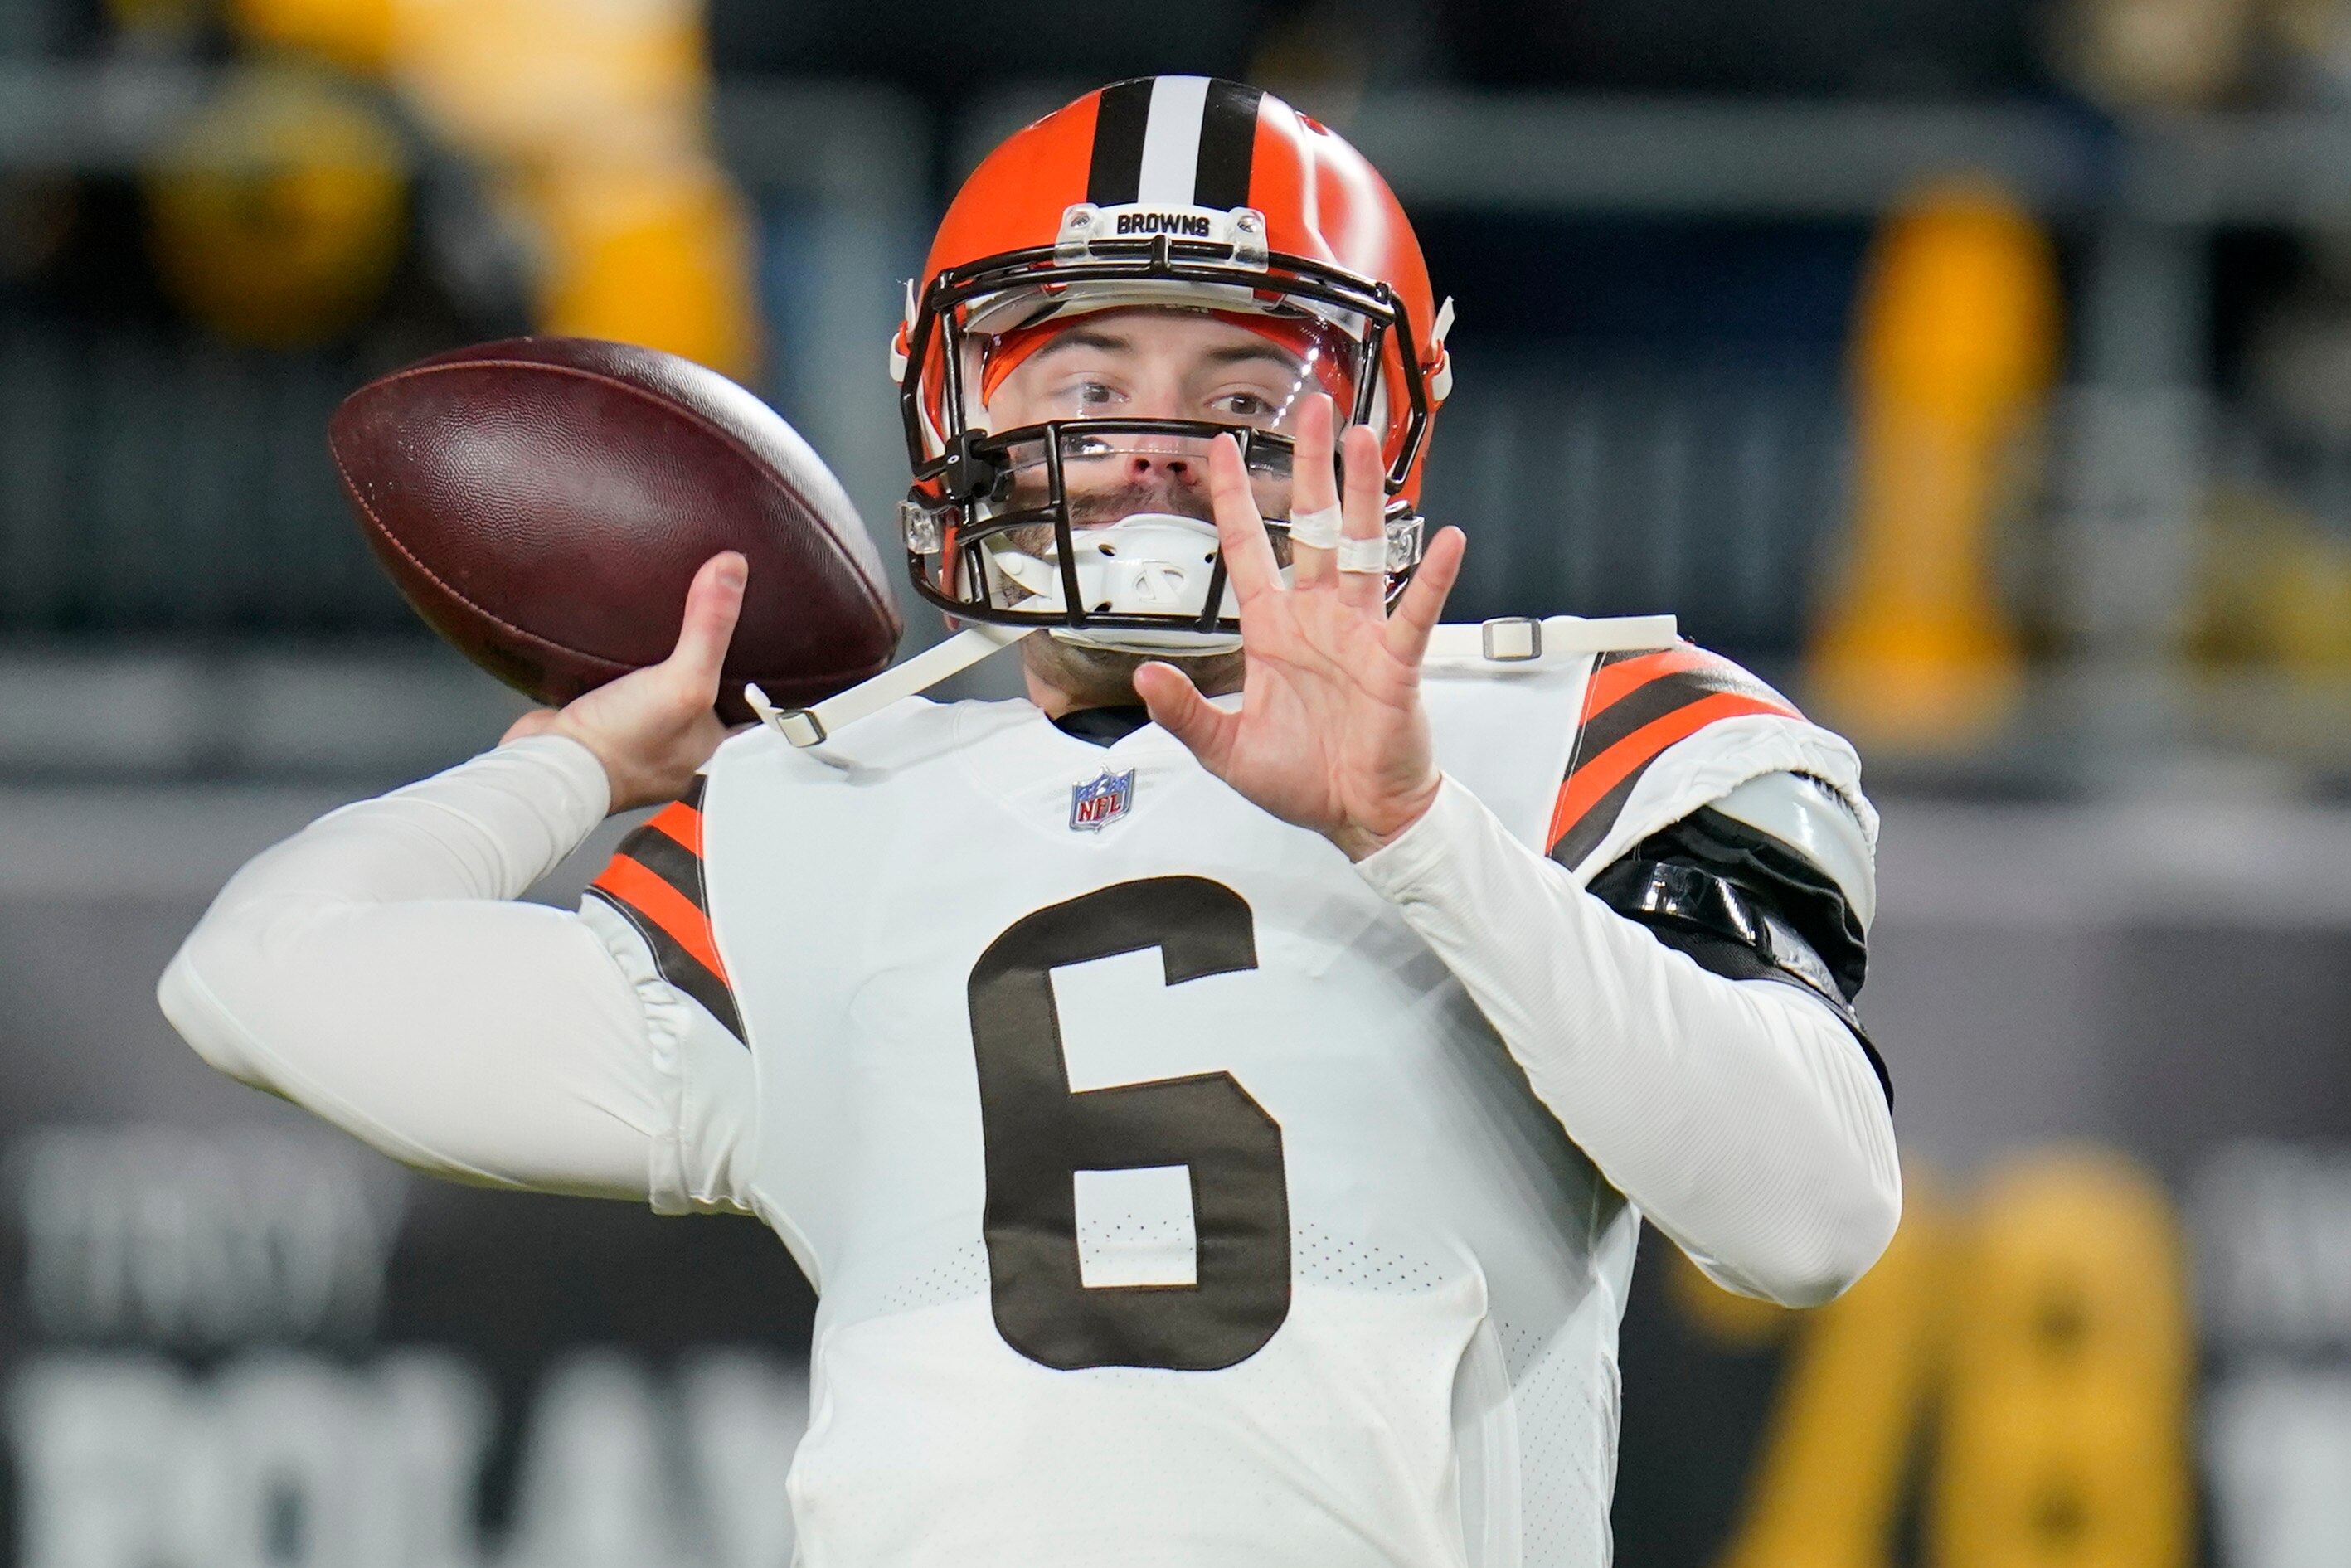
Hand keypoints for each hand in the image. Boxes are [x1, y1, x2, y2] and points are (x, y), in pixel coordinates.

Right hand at [502, 551, 746, 812]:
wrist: (549, 765)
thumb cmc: (622, 745)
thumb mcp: (683, 681)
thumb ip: (709, 629)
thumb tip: (731, 569)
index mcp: (715, 749)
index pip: (754, 712)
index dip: (763, 682)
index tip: (772, 648)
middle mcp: (683, 747)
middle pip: (711, 698)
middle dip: (713, 666)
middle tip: (724, 627)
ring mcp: (642, 737)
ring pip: (666, 692)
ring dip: (669, 665)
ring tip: (680, 627)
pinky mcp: (604, 724)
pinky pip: (625, 688)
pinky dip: (628, 669)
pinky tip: (628, 643)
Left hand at [1132, 395, 1466, 861]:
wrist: (1358, 816)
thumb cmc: (1301, 780)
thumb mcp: (1226, 750)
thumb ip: (1185, 712)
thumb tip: (1145, 676)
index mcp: (1272, 630)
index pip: (1249, 549)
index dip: (1237, 499)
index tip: (1223, 449)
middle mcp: (1316, 618)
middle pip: (1311, 526)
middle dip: (1311, 468)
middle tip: (1315, 411)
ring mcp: (1359, 632)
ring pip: (1359, 548)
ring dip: (1362, 495)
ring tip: (1364, 442)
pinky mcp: (1396, 660)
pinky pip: (1412, 611)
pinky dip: (1429, 577)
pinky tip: (1443, 539)